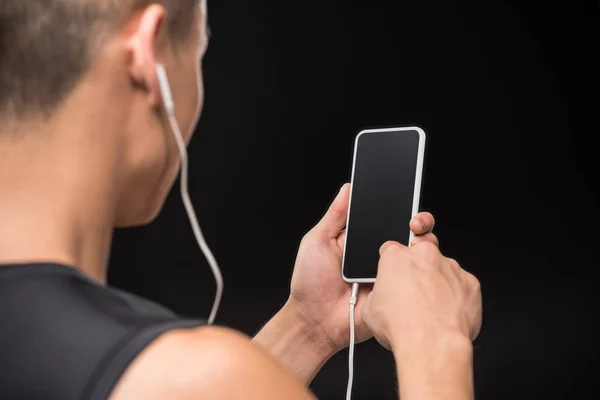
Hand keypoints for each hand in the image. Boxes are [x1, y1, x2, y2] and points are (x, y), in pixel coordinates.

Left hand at [286, 183, 438, 352]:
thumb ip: (335, 215)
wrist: (315, 321)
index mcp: (358, 239)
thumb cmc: (310, 283)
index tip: (405, 196)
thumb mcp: (317, 241)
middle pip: (404, 232)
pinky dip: (413, 270)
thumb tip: (348, 188)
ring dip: (415, 245)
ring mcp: (388, 273)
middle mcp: (377, 254)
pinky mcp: (396, 292)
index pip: (383, 216)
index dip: (396, 205)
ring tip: (411, 240)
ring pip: (413, 253)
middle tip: (414, 221)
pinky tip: (408, 264)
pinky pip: (412, 278)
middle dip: (415, 222)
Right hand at [361, 241, 481, 351]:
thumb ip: (375, 295)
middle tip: (412, 294)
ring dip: (437, 284)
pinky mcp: (470, 282)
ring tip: (431, 309)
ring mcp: (450, 267)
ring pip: (443, 270)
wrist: (432, 343)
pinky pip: (462, 286)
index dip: (391, 265)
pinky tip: (446, 314)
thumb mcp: (369, 310)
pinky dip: (456, 296)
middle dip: (417, 270)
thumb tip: (378, 299)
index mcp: (397, 257)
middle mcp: (425, 256)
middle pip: (420, 255)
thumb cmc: (402, 326)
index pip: (391, 250)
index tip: (393, 277)